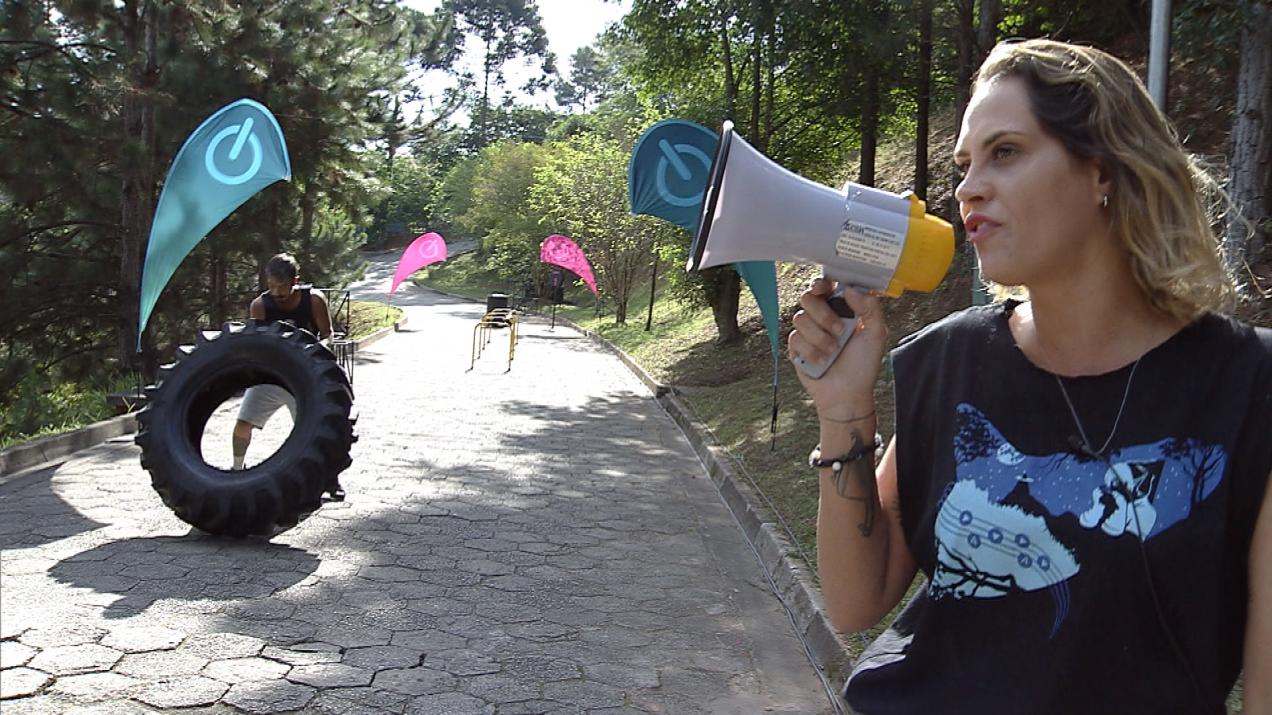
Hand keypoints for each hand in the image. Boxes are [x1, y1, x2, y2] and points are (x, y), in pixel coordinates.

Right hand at [787, 278, 887, 421]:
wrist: (847, 395)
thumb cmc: (863, 366)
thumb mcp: (877, 334)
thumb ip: (870, 306)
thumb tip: (850, 289)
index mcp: (842, 309)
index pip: (826, 286)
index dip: (822, 283)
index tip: (825, 288)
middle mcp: (823, 317)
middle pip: (808, 298)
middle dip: (823, 315)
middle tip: (840, 332)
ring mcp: (808, 332)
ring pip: (800, 318)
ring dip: (819, 337)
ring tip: (833, 352)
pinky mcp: (797, 348)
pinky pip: (794, 338)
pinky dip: (811, 351)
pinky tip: (822, 362)